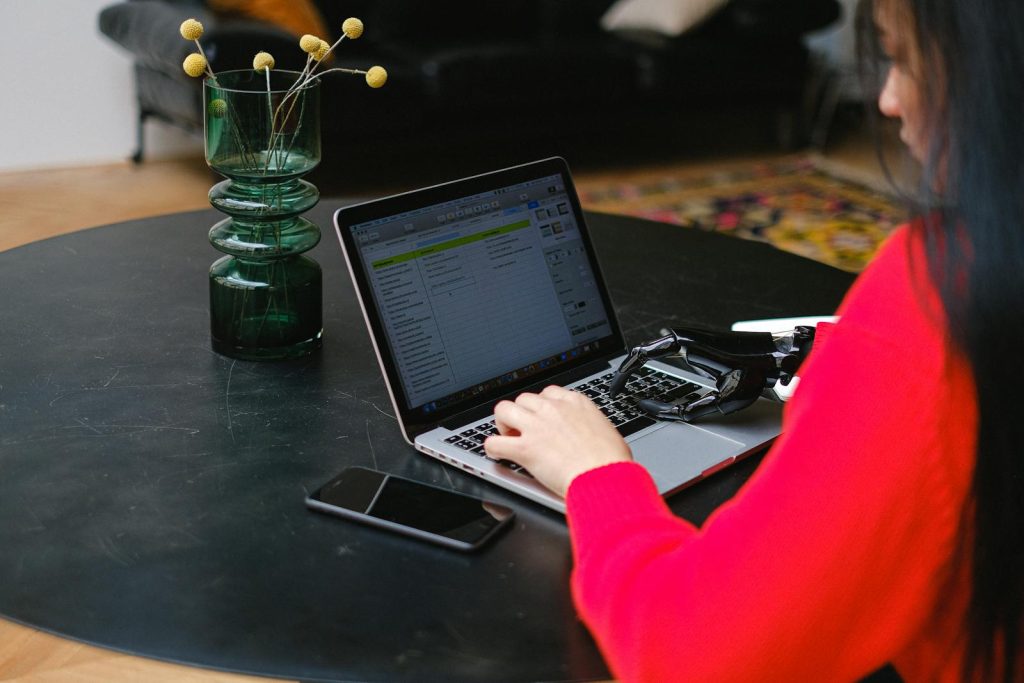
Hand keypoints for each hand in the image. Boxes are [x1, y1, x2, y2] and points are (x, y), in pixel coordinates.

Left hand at [484, 385, 632, 497]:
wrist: (605, 477)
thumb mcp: (606, 431)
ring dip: (503, 423)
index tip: (542, 418)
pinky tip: (498, 454)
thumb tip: (590, 435)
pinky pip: (494, 442)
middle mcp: (552, 409)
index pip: (548, 393)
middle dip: (522, 413)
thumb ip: (590, 427)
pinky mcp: (524, 449)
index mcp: (575, 403)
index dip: (542, 407)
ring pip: (503, 410)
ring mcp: (536, 427)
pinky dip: (493, 449)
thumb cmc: (612, 461)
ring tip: (509, 436)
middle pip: (524, 399)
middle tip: (526, 430)